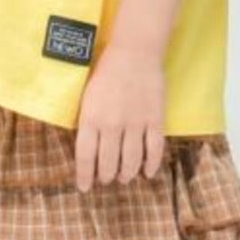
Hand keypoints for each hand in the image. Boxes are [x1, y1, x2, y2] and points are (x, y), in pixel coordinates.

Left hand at [74, 46, 165, 191]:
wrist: (134, 52)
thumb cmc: (106, 74)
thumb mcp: (86, 98)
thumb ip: (87, 124)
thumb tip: (88, 151)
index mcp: (91, 118)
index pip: (85, 157)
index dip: (84, 176)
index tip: (85, 188)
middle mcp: (112, 124)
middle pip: (108, 163)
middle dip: (106, 176)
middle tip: (106, 180)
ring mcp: (135, 123)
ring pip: (131, 160)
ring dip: (126, 174)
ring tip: (123, 178)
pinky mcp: (155, 119)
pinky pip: (154, 149)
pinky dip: (151, 164)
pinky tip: (147, 173)